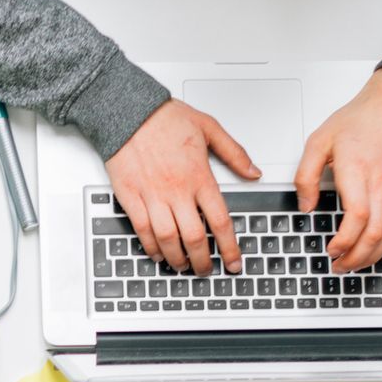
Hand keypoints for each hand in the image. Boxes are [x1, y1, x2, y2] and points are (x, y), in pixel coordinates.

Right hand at [106, 99, 259, 275]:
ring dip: (177, 259)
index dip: (230, 248)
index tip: (234, 263)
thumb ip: (234, 153)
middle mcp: (177, 190)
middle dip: (203, 261)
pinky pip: (142, 230)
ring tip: (183, 266)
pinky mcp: (131, 196)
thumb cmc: (165, 117)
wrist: (128, 110)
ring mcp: (152, 195)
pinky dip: (151, 247)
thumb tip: (254, 172)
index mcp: (199, 176)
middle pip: (194, 238)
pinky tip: (158, 253)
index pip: (220, 221)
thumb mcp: (209, 127)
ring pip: (168, 239)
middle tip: (206, 270)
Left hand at [298, 67, 381, 272]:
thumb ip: (306, 175)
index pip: (357, 219)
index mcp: (358, 173)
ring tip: (357, 261)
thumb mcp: (318, 141)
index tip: (332, 250)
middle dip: (356, 258)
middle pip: (375, 234)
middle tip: (340, 265)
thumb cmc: (359, 119)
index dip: (344, 242)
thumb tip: (305, 204)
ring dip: (374, 254)